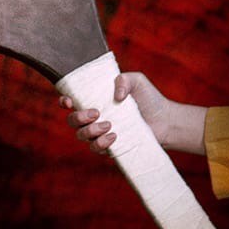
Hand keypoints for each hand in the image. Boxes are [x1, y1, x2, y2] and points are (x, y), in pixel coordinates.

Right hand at [60, 71, 187, 155]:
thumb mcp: (137, 81)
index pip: (71, 100)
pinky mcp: (109, 146)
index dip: (64, 101)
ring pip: (81, 136)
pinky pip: (95, 148)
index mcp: (96, 99)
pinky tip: (114, 136)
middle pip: (72, 121)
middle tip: (96, 113)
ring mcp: (100, 133)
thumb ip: (124, 80)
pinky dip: (101, 143)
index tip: (69, 101)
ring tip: (109, 125)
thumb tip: (115, 95)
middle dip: (78, 117)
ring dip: (90, 131)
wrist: (164, 120)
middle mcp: (94, 117)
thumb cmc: (149, 98)